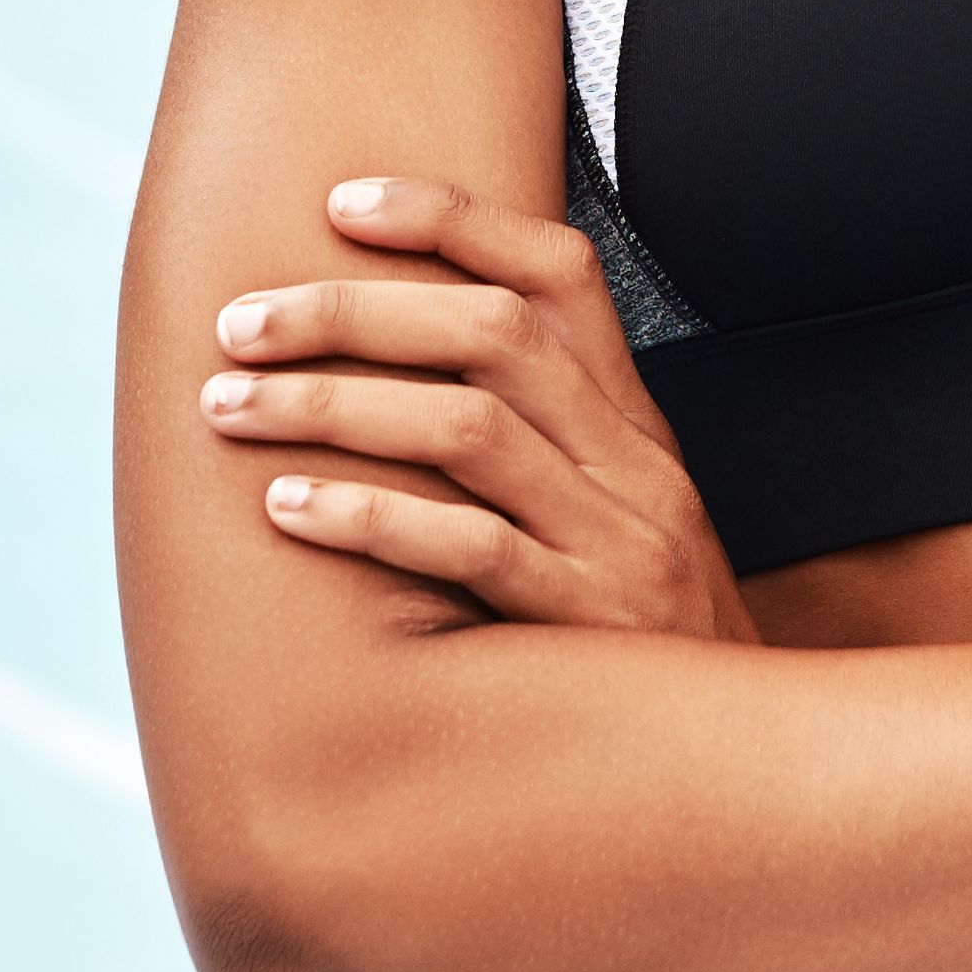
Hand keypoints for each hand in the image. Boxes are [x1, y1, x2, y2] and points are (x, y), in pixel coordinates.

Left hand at [211, 175, 757, 644]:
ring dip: (333, 405)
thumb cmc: (638, 644)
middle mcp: (634, 465)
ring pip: (470, 429)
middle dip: (352, 313)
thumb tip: (383, 375)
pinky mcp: (589, 630)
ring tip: (231, 406)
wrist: (739, 768)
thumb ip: (533, 447)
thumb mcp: (612, 520)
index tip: (340, 202)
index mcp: (634, 424)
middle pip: (492, 334)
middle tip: (238, 323)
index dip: (451, 220)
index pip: (558, 274)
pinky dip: (373, 519)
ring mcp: (617, 544)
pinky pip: (474, 551)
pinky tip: (287, 509)